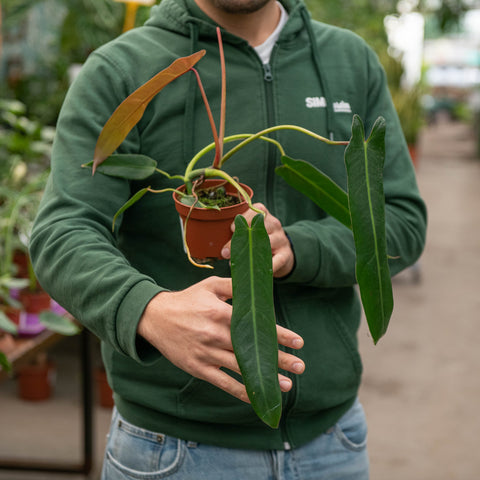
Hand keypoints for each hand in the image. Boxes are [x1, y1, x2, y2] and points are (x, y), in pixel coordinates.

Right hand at [137, 276, 303, 402]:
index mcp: (220, 312)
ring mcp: (206, 353)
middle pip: (252, 350)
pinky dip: (241, 391)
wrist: (154, 318)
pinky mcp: (198, 368)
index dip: (279, 335)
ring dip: (265, 378)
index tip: (298, 342)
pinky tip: (257, 396)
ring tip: (287, 385)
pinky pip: (223, 383)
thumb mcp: (210, 286)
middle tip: (300, 366)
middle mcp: (215, 334)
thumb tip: (258, 287)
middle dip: (279, 359)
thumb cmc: (186, 300)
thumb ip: (234, 285)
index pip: (255, 326)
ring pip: (241, 369)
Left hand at [221, 203, 294, 277]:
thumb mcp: (249, 232)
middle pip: (258, 228)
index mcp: (263, 215)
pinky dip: (266, 266)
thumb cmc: (258, 240)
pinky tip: (255, 272)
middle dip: (241, 239)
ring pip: (267, 243)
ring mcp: (281, 239)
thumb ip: (236, 236)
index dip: (243, 219)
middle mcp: (273, 224)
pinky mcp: (285, 254)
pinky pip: (277, 260)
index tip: (232, 228)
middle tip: (226, 252)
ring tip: (237, 264)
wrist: (282, 252)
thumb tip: (224, 252)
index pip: (254, 211)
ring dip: (251, 254)